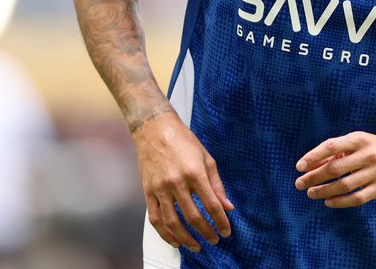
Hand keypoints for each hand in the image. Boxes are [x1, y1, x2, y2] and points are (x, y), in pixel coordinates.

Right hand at [132, 110, 233, 251]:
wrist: (154, 129)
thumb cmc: (183, 141)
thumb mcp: (206, 158)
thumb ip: (217, 185)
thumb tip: (227, 207)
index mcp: (195, 173)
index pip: (211, 205)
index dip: (221, 222)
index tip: (226, 231)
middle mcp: (177, 182)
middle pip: (193, 217)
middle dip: (206, 233)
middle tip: (214, 240)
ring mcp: (160, 188)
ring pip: (173, 222)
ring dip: (186, 239)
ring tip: (196, 246)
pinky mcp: (148, 191)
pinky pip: (155, 218)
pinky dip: (165, 233)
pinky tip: (175, 241)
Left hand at [294, 132, 375, 207]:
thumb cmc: (371, 149)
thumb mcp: (354, 142)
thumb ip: (333, 153)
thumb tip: (308, 166)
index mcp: (359, 139)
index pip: (332, 146)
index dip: (314, 156)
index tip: (299, 166)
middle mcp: (369, 155)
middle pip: (335, 168)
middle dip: (314, 177)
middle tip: (300, 183)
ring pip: (344, 185)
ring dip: (324, 191)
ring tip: (311, 193)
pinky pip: (357, 198)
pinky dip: (340, 202)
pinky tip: (328, 202)